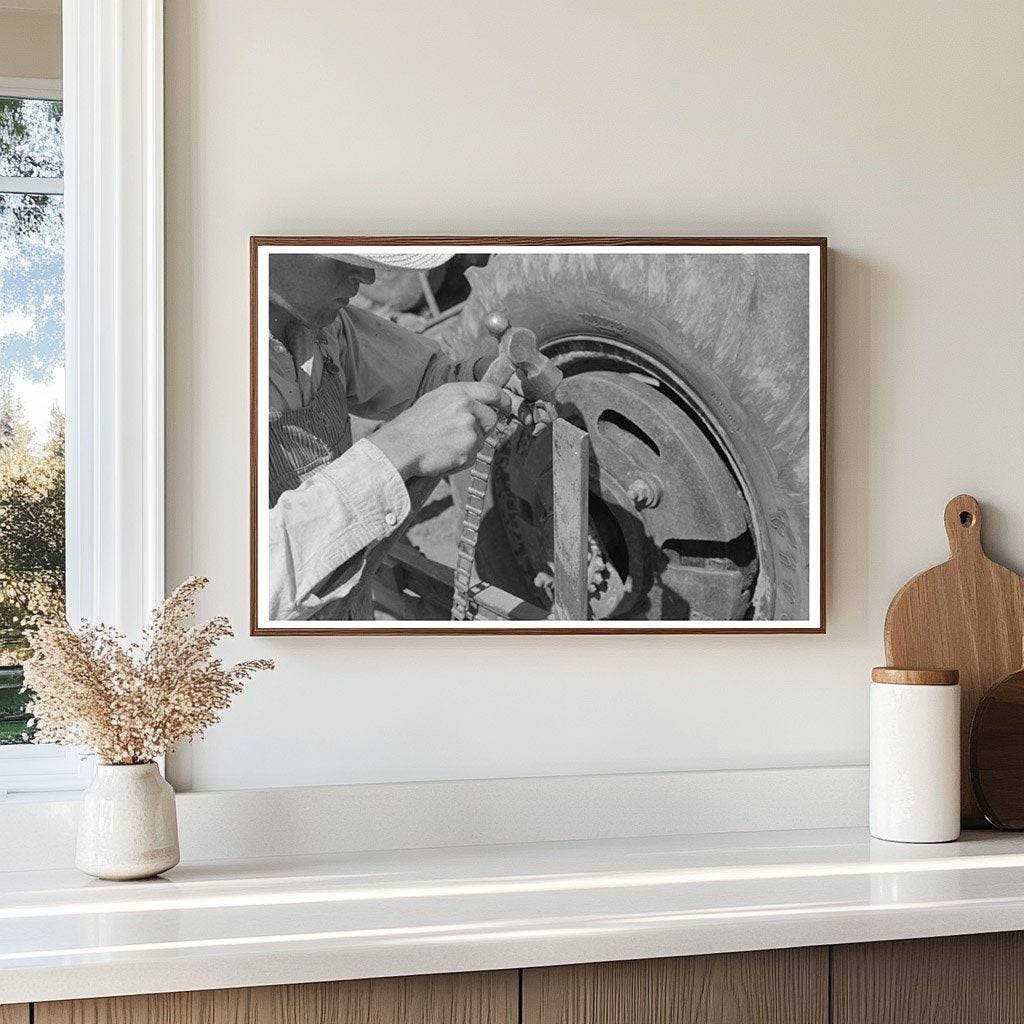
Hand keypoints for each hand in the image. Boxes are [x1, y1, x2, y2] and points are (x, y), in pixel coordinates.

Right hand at [369, 382, 511, 479]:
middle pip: (491, 418)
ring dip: (467, 446)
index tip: (506, 407)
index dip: (503, 400)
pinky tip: (443, 455)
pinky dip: (461, 460)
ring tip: (444, 445)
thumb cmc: (412, 426)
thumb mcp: (434, 401)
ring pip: (481, 440)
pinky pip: (472, 457)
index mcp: (457, 392)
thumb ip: (459, 400)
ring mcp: (468, 428)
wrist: (399, 448)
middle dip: (482, 429)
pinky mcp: (468, 449)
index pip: (492, 391)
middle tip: (460, 435)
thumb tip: (480, 406)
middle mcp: (466, 406)